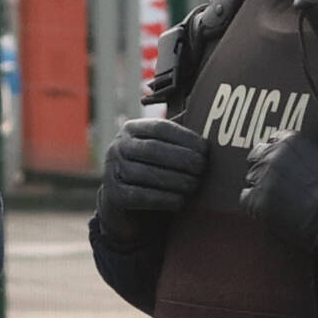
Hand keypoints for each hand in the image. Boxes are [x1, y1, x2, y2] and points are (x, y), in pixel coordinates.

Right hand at [92, 108, 207, 238]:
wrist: (128, 205)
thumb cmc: (155, 170)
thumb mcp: (164, 148)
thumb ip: (180, 134)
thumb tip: (205, 113)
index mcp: (132, 129)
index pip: (160, 127)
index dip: (185, 137)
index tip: (205, 149)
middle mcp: (118, 146)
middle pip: (152, 149)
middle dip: (181, 159)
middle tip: (202, 168)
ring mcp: (112, 170)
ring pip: (145, 173)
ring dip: (174, 180)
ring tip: (194, 185)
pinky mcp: (113, 195)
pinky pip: (138, 196)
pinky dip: (162, 199)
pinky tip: (180, 201)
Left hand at [251, 122, 317, 265]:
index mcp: (291, 140)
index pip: (275, 139)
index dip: (279, 151)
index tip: (285, 161)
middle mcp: (272, 155)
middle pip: (257, 155)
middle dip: (264, 165)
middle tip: (276, 179)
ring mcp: (263, 178)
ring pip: (251, 176)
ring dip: (260, 184)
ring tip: (273, 196)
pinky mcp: (257, 201)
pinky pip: (246, 198)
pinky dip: (254, 203)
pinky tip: (267, 208)